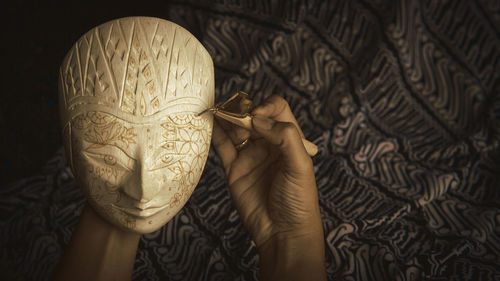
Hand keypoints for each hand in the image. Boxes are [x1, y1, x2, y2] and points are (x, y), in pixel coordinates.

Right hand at [212, 95, 325, 279]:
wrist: (283, 233)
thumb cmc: (299, 200)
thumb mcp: (300, 165)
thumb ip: (285, 137)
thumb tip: (259, 118)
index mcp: (289, 140)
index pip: (277, 110)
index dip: (266, 107)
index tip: (256, 115)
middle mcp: (269, 144)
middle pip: (253, 116)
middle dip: (242, 111)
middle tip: (234, 115)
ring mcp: (250, 156)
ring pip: (236, 129)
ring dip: (227, 118)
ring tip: (218, 112)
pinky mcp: (234, 168)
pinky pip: (223, 146)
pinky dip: (215, 133)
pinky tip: (209, 122)